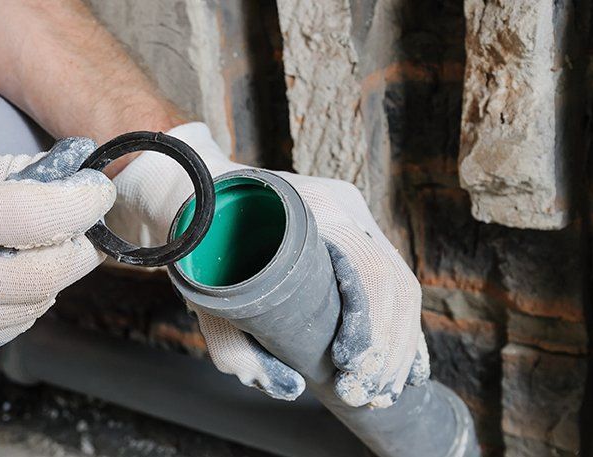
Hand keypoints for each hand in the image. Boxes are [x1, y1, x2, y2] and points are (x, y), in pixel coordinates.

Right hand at [0, 135, 113, 360]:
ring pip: (29, 309)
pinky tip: (7, 276)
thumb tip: (67, 175)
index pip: (31, 216)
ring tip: (39, 247)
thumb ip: (3, 169)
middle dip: (78, 250)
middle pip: (41, 277)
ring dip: (52, 277)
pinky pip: (5, 330)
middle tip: (81, 227)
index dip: (80, 204)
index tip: (98, 192)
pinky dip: (23, 303)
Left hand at [106, 123, 428, 406]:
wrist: (192, 198)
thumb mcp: (203, 295)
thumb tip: (287, 387)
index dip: (371, 330)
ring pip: (399, 286)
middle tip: (366, 394)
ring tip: (378, 391)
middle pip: (395, 284)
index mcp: (314, 208)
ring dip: (398, 346)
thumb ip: (233, 346)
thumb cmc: (197, 242)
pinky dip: (397, 329)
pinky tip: (400, 369)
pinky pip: (390, 282)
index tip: (350, 370)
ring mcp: (353, 216)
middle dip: (388, 350)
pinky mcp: (354, 232)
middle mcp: (344, 207)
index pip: (370, 271)